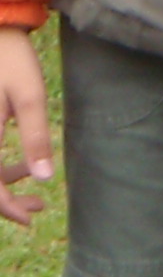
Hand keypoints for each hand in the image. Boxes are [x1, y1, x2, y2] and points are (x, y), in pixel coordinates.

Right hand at [0, 28, 50, 228]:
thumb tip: (44, 178)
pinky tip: (21, 167)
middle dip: (4, 201)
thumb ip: (36, 136)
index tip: (30, 218)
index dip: (5, 206)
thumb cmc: (11, 59)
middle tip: (36, 209)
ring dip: (3, 184)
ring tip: (34, 197)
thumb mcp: (30, 96)